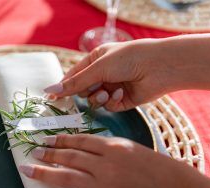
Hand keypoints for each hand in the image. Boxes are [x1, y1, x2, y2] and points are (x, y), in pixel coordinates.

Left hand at [19, 134, 209, 187]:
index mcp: (114, 147)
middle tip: (33, 150)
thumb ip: (107, 148)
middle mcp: (106, 165)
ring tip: (27, 168)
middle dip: (48, 153)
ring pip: (66, 177)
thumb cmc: (158, 169)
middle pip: (69, 156)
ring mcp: (104, 187)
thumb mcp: (132, 149)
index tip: (47, 139)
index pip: (79, 140)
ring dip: (44, 172)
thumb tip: (82, 148)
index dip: (60, 139)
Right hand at [44, 34, 209, 111]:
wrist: (159, 67)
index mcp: (95, 60)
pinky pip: (108, 106)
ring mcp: (112, 87)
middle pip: (82, 90)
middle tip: (91, 89)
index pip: (73, 76)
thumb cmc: (128, 59)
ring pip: (94, 100)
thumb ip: (74, 83)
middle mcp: (103, 74)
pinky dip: (112, 101)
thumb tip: (50, 90)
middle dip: (85, 91)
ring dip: (98, 97)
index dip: (63, 86)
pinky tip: (121, 93)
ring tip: (107, 92)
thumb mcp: (97, 68)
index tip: (52, 97)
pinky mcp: (122, 100)